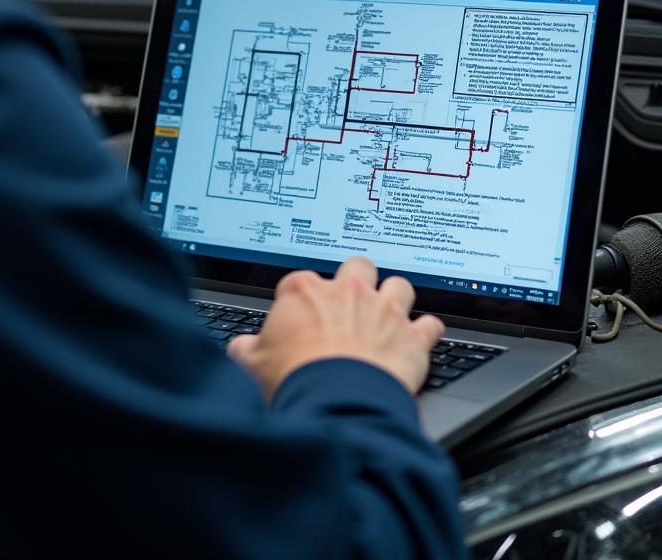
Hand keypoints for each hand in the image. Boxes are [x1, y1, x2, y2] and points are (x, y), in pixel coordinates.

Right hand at [227, 257, 443, 400]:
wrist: (336, 403)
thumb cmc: (295, 378)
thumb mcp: (255, 363)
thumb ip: (248, 348)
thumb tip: (240, 349)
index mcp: (305, 291)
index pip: (301, 281)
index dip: (301, 300)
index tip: (300, 316)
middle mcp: (347, 292)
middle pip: (358, 267)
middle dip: (356, 280)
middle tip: (351, 300)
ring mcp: (383, 311)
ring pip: (399, 285)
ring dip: (395, 297)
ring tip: (389, 312)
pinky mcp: (411, 338)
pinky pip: (430, 324)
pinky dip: (427, 331)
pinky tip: (422, 338)